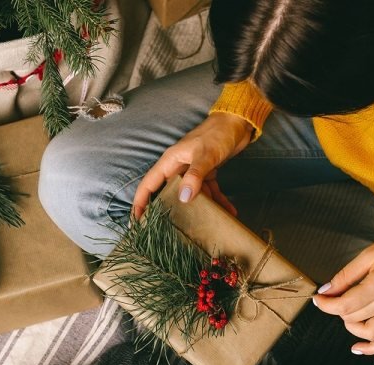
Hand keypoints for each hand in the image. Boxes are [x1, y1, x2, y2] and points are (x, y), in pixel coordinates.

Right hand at [132, 112, 252, 217]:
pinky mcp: (208, 173)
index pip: (149, 184)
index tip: (136, 222)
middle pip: (168, 193)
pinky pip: (210, 191)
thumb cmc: (217, 134)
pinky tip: (229, 212)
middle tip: (168, 232)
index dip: (140, 203)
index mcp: (171, 162)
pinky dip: (219, 201)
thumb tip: (183, 198)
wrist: (237, 122)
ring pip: (191, 196)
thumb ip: (195, 176)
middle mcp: (179, 168)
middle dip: (169, 212)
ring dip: (200, 210)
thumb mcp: (205, 154)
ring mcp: (194, 171)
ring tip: (205, 228)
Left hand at [313, 221, 373, 354]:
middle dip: (337, 309)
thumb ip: (345, 276)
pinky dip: (373, 348)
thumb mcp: (368, 255)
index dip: (326, 304)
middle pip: (354, 318)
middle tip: (333, 298)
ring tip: (348, 313)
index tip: (318, 299)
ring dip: (352, 327)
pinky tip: (358, 347)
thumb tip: (326, 291)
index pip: (346, 304)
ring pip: (369, 334)